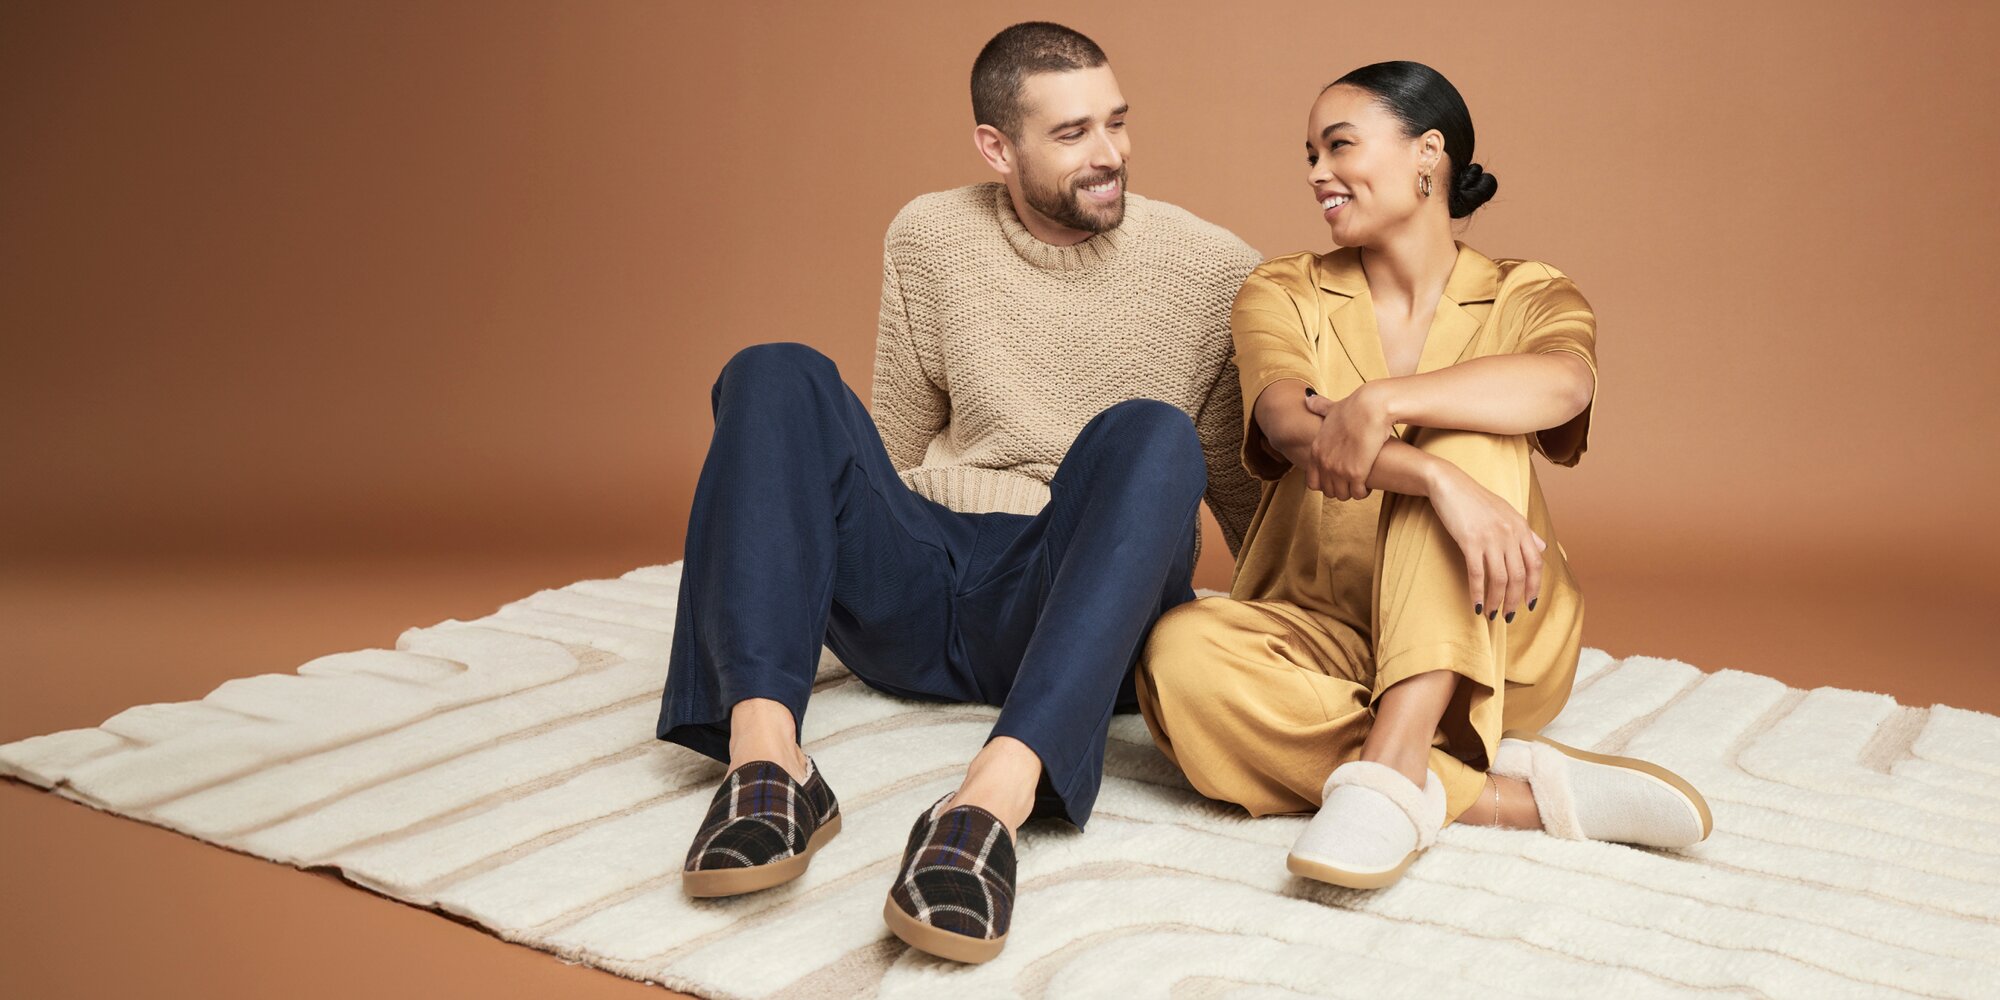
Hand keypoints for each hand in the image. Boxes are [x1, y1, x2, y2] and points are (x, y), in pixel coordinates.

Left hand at [1302, 385, 1393, 500]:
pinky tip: (1368, 483)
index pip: (1313, 482)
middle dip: (1340, 489)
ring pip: (1343, 495)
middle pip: (1329, 491)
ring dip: (1352, 492)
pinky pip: (1358, 493)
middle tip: (1351, 482)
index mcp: (1316, 450)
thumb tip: (1307, 398)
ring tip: (1360, 482)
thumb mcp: (1332, 408)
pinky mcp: (1356, 473)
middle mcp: (1324, 462)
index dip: (1326, 483)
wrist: (1371, 407)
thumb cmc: (1355, 407)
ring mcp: (1338, 469)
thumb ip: (1319, 407)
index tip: (1338, 478)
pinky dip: (1364, 491)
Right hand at [1426, 465, 1546, 620]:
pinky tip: (1476, 606)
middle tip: (1509, 616)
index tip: (1530, 604)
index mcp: (1521, 528)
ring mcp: (1491, 538)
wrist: (1451, 485)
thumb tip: (1543, 548)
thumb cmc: (1477, 500)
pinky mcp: (1470, 542)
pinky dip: (1478, 593)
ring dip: (1497, 601)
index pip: (1535, 564)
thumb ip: (1526, 532)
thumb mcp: (1507, 513)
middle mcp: (1510, 534)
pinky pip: (1477, 574)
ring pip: (1500, 579)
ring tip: (1492, 614)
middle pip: (1519, 576)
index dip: (1534, 588)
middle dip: (1515, 600)